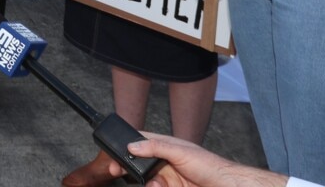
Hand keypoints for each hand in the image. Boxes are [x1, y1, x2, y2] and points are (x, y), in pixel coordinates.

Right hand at [112, 133, 290, 186]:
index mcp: (167, 146)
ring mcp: (168, 178)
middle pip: (140, 163)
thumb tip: (133, 145)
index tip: (114, 154)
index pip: (141, 142)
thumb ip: (156, 147)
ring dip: (147, 183)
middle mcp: (165, 161)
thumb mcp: (180, 152)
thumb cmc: (210, 165)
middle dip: (129, 168)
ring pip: (147, 180)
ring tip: (156, 184)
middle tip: (117, 170)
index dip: (126, 146)